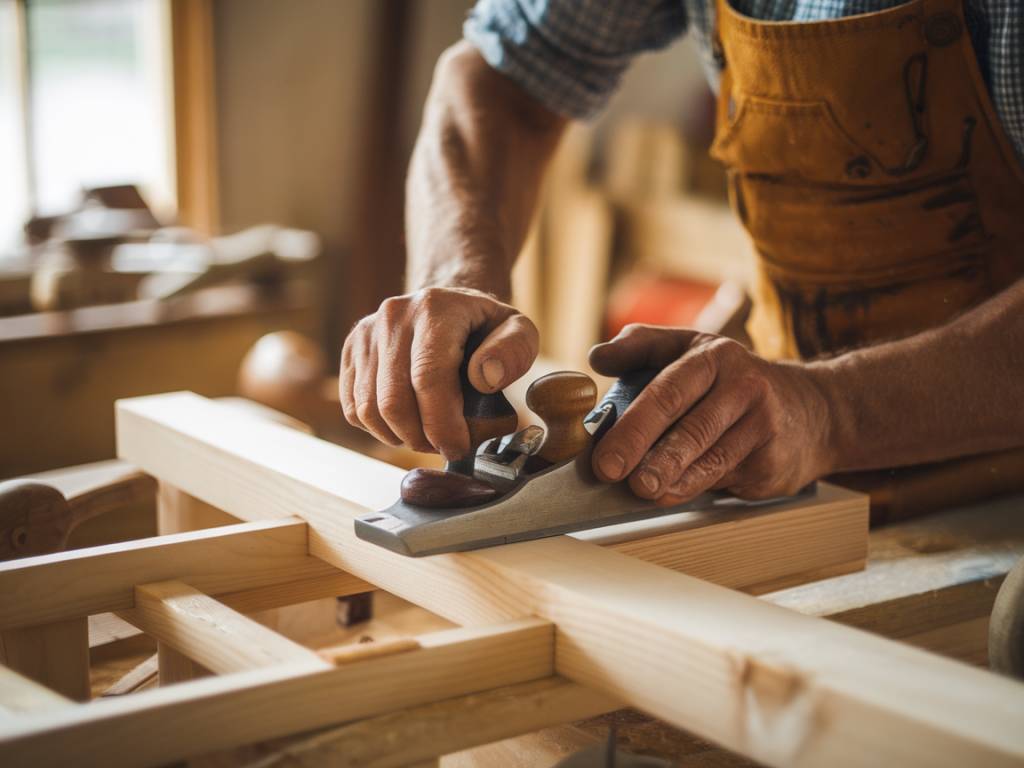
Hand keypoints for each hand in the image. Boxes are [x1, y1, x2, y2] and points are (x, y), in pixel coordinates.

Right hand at [340, 287, 538, 458]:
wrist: (448, 306)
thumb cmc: (485, 327)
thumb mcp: (519, 331)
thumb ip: (513, 352)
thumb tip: (483, 378)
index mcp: (435, 309)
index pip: (428, 378)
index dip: (442, 424)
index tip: (458, 447)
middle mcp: (393, 316)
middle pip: (393, 400)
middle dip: (420, 438)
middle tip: (444, 446)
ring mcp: (366, 333)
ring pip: (369, 409)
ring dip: (399, 437)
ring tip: (426, 436)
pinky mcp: (351, 352)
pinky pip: (353, 408)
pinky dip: (378, 429)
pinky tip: (405, 423)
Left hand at [589, 325, 833, 503]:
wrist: (815, 410)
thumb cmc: (733, 380)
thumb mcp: (691, 348)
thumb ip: (641, 346)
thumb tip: (597, 357)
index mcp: (713, 357)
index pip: (668, 390)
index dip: (633, 424)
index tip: (603, 452)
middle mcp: (743, 387)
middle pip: (690, 427)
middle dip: (646, 453)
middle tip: (612, 474)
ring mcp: (762, 426)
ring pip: (710, 458)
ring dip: (670, 479)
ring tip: (641, 491)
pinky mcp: (773, 462)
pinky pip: (725, 479)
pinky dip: (694, 489)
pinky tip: (671, 494)